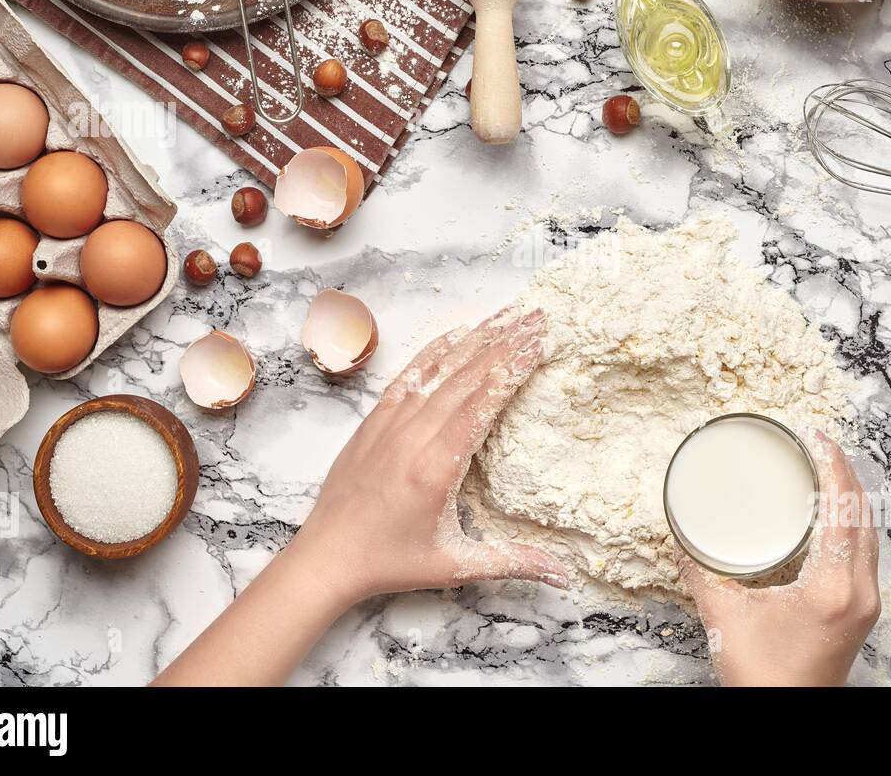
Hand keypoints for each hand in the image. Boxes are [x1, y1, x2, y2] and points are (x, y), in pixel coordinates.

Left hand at [288, 305, 569, 606]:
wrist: (326, 557)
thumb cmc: (391, 562)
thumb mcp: (456, 565)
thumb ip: (513, 563)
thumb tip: (564, 576)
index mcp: (436, 467)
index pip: (481, 403)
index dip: (511, 368)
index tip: (537, 341)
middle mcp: (412, 436)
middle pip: (466, 376)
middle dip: (504, 343)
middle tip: (537, 317)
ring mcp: (390, 424)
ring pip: (438, 369)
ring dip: (475, 338)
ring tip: (507, 314)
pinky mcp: (373, 421)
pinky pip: (408, 376)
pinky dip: (435, 349)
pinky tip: (457, 332)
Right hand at [678, 432, 880, 686]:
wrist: (788, 719)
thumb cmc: (763, 677)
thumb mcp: (724, 618)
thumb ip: (700, 572)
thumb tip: (680, 536)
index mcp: (834, 586)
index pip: (844, 508)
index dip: (833, 465)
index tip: (814, 436)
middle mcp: (861, 591)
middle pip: (865, 515)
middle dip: (845, 472)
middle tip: (816, 444)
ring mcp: (866, 603)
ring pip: (869, 533)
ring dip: (851, 497)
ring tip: (824, 469)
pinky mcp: (860, 611)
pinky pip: (865, 552)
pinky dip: (851, 523)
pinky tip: (831, 515)